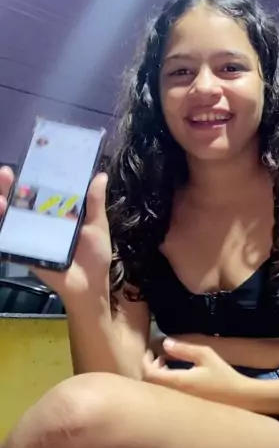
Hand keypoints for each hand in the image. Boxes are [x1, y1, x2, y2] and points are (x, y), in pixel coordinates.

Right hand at [0, 166, 111, 304]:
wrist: (89, 287)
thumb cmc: (95, 256)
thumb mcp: (97, 226)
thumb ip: (94, 203)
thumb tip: (100, 176)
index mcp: (58, 212)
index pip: (42, 189)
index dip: (33, 175)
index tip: (28, 159)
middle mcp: (41, 221)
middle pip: (20, 199)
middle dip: (9, 185)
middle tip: (6, 172)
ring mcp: (31, 235)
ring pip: (10, 214)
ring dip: (1, 200)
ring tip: (0, 192)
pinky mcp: (25, 250)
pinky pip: (8, 237)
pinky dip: (2, 224)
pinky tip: (1, 210)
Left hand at [141, 338, 248, 405]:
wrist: (239, 398)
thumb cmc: (223, 375)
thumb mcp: (206, 355)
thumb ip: (184, 348)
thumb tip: (165, 343)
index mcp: (177, 382)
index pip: (149, 374)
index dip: (145, 361)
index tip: (150, 350)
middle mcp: (173, 395)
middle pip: (149, 382)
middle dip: (150, 366)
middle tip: (157, 355)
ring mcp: (178, 402)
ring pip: (156, 389)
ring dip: (157, 374)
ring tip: (165, 362)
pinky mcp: (183, 406)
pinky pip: (165, 394)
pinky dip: (164, 382)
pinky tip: (174, 373)